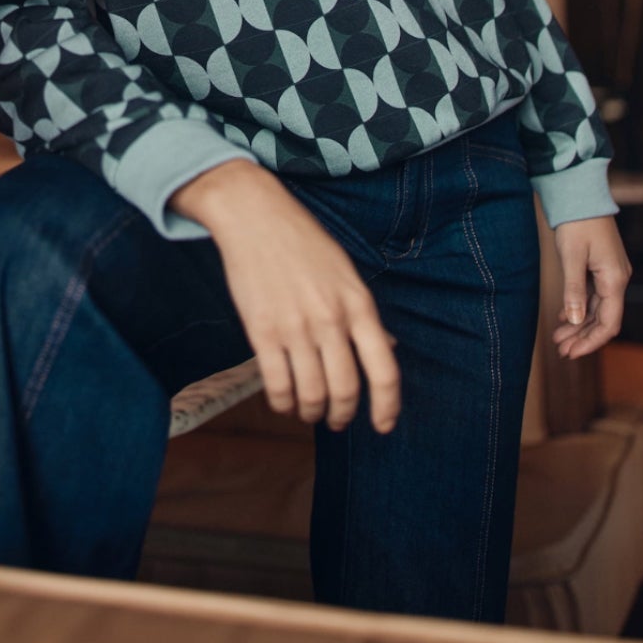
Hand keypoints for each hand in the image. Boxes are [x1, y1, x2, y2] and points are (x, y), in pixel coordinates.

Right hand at [169, 160, 400, 432]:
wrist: (255, 216)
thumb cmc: (303, 242)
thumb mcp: (346, 273)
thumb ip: (364, 314)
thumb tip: (386, 348)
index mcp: (359, 304)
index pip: (385, 370)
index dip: (387, 407)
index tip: (383, 425)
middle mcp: (331, 319)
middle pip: (346, 390)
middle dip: (342, 415)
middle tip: (336, 420)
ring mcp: (296, 327)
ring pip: (311, 394)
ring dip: (311, 413)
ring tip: (309, 412)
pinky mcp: (263, 331)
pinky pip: (278, 385)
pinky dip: (283, 403)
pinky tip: (284, 402)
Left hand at [551, 214, 630, 358]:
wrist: (581, 193)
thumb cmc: (576, 222)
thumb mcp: (572, 256)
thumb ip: (573, 290)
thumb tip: (575, 321)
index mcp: (615, 279)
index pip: (609, 324)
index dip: (591, 342)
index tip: (571, 354)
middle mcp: (618, 279)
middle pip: (604, 319)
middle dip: (583, 337)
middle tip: (560, 351)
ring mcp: (611, 273)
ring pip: (598, 309)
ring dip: (580, 325)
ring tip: (558, 338)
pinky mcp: (602, 267)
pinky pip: (594, 296)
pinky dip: (580, 309)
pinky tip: (565, 318)